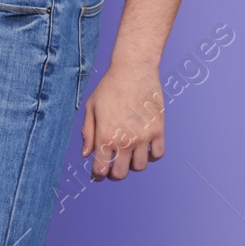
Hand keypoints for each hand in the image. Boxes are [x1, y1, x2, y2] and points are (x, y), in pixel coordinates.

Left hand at [81, 61, 165, 179]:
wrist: (133, 70)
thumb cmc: (109, 87)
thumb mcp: (91, 107)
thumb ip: (88, 133)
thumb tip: (86, 154)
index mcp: (105, 136)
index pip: (101, 169)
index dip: (98, 174)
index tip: (98, 173)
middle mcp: (125, 140)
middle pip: (121, 173)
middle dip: (114, 174)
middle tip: (113, 167)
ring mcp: (143, 137)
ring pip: (140, 166)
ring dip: (132, 164)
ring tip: (128, 154)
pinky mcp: (158, 131)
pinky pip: (157, 154)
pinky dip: (151, 155)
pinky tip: (144, 147)